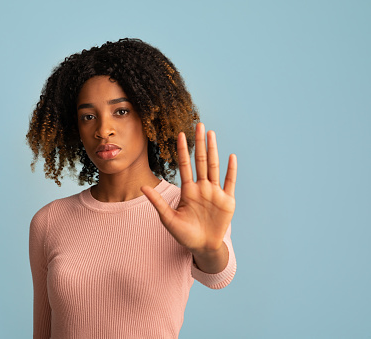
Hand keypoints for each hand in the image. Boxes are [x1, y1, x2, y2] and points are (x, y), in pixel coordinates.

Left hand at [141, 122, 236, 256]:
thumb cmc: (185, 234)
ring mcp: (215, 192)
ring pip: (214, 167)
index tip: (180, 134)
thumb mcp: (168, 219)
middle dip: (200, 143)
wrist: (203, 247)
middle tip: (199, 124)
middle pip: (201, 161)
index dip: (183, 150)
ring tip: (212, 134)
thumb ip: (157, 202)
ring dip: (214, 150)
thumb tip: (142, 187)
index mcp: (188, 190)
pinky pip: (229, 182)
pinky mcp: (227, 201)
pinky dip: (231, 170)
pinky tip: (231, 156)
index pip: (185, 165)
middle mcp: (202, 188)